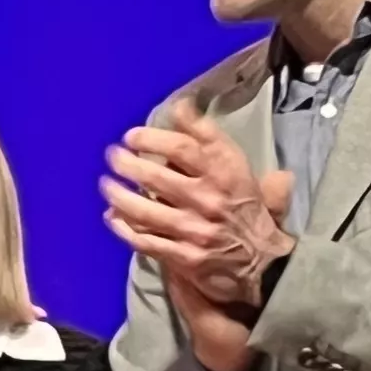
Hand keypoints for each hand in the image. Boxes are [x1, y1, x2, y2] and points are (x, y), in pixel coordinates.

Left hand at [103, 112, 293, 370]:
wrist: (264, 265)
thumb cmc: (247, 211)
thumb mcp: (240, 168)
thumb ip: (211, 138)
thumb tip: (183, 105)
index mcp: (227, 173)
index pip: (184, 147)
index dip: (153, 138)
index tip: (132, 135)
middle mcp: (209, 199)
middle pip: (157, 176)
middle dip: (128, 164)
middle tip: (112, 156)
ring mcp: (195, 229)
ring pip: (145, 210)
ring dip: (119, 196)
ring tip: (106, 185)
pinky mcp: (185, 257)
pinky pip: (146, 241)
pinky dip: (124, 229)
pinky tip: (112, 218)